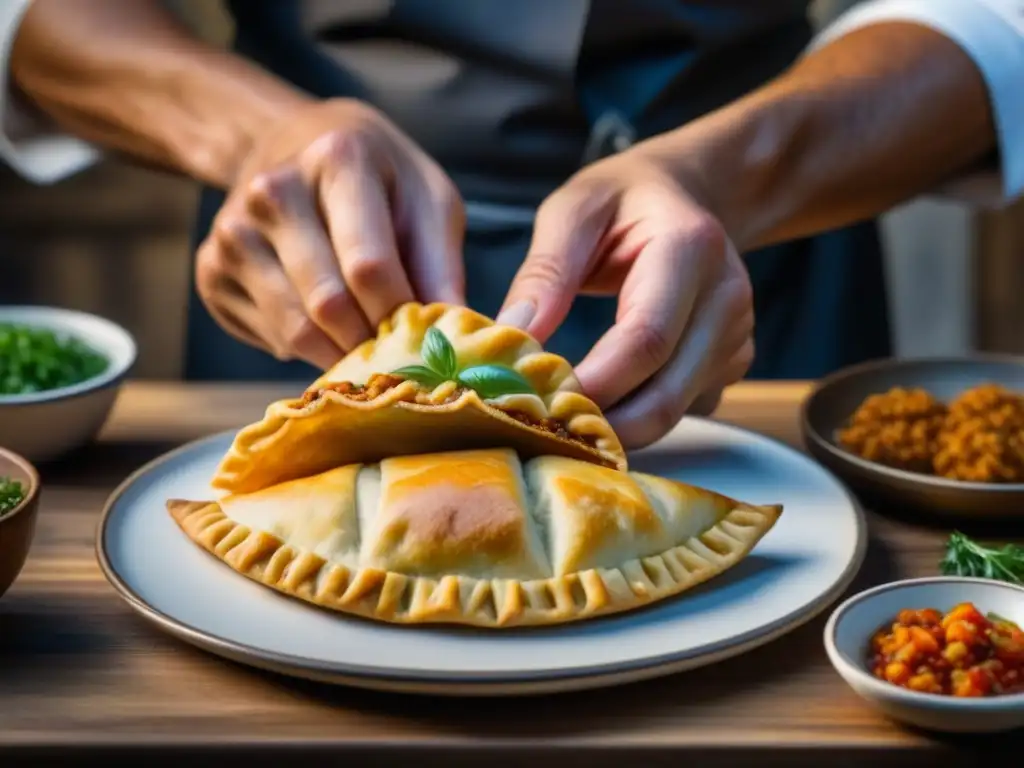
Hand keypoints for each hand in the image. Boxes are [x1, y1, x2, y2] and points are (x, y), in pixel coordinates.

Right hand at [195, 98, 465, 367]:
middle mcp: (271, 191)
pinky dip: (307, 349)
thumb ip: (441, 263)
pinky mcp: (211, 271)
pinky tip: (325, 324)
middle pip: (328, 305)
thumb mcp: (427, 200)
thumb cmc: (378, 179)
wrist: (291, 145)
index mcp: (336, 160)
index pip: (369, 267)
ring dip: (341, 353)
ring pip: (296, 331)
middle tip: (399, 355)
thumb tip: (456, 329)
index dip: (401, 317)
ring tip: (368, 343)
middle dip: (372, 343)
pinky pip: (271, 339)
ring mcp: (232, 232)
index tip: (423, 338)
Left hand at [497, 147, 753, 448]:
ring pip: (678, 409)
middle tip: (547, 433)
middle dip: (606, 424)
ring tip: (566, 420)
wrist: (687, 194)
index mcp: (690, 248)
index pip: (646, 337)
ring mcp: (737, 334)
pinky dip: (643, 416)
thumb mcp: (573, 211)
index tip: (543, 402)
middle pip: (668, 391)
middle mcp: (727, 296)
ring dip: (621, 426)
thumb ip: (544, 272)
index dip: (596, 382)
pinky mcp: (732, 361)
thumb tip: (512, 338)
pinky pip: (686, 408)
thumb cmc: (623, 198)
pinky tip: (605, 402)